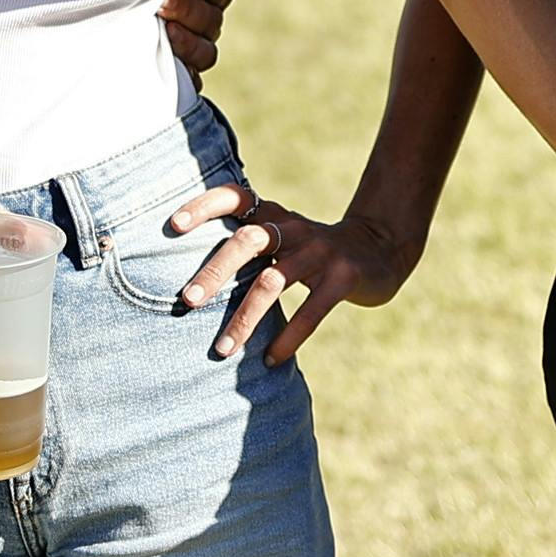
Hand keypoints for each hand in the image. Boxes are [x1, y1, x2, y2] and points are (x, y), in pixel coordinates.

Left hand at [157, 0, 234, 77]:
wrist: (99, 6)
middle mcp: (203, 17)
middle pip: (212, 18)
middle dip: (187, 9)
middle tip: (160, 1)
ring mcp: (194, 46)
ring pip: (207, 51)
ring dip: (187, 42)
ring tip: (164, 31)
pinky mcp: (179, 71)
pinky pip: (192, 80)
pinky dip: (186, 76)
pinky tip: (172, 68)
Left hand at [164, 179, 425, 365]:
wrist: (382, 248)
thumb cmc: (314, 250)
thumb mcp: (284, 236)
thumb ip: (248, 245)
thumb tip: (190, 280)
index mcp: (274, 215)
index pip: (235, 196)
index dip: (204, 206)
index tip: (173, 225)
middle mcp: (293, 228)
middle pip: (247, 241)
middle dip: (214, 271)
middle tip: (186, 300)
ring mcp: (321, 251)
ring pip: (274, 281)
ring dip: (245, 317)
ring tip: (221, 349)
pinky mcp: (344, 277)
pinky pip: (312, 310)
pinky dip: (289, 337)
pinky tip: (270, 360)